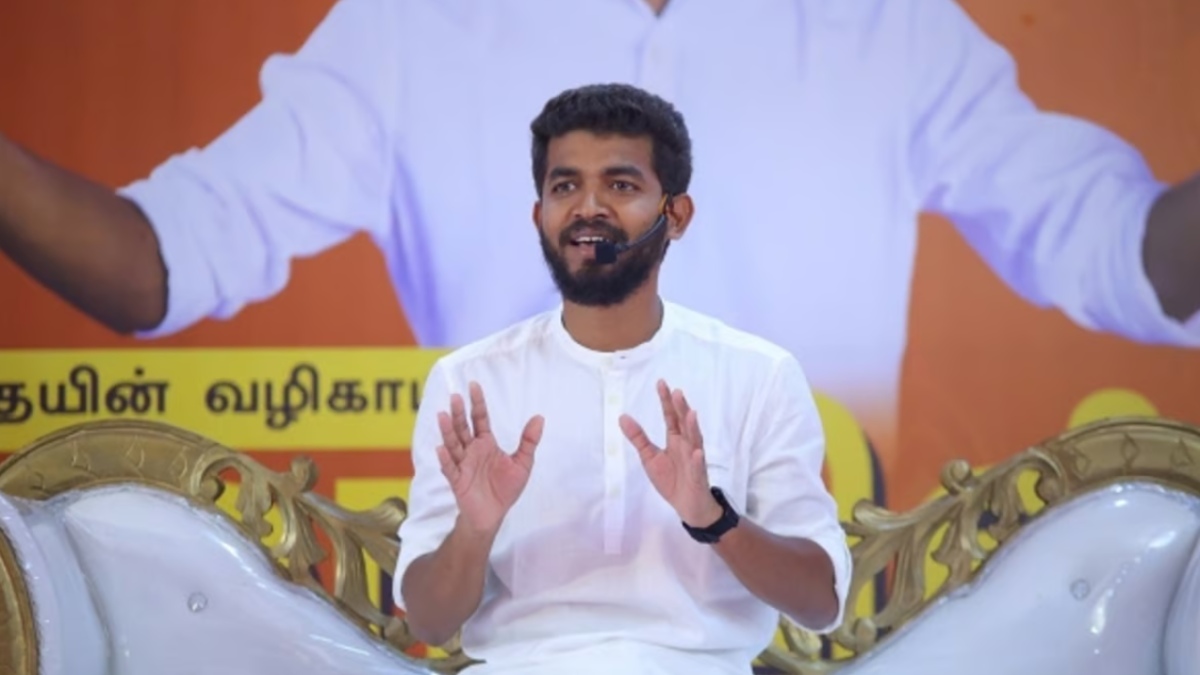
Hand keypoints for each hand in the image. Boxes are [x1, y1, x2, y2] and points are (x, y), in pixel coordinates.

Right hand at [435, 382, 544, 535]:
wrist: (494, 515)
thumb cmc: (505, 488)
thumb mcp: (523, 463)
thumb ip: (529, 441)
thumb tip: (539, 417)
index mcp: (486, 443)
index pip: (480, 418)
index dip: (477, 403)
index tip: (474, 385)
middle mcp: (472, 450)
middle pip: (463, 428)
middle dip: (459, 413)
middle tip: (456, 396)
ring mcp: (463, 465)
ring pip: (453, 445)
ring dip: (447, 431)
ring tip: (443, 415)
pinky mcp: (458, 481)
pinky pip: (450, 469)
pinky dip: (445, 459)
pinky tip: (441, 449)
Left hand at [619, 380, 721, 527]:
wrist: (688, 506)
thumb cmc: (671, 479)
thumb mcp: (649, 457)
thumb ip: (638, 438)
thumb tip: (622, 417)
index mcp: (675, 440)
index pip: (671, 417)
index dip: (666, 401)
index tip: (661, 383)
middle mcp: (687, 445)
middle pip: (684, 424)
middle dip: (681, 409)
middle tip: (677, 392)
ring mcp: (695, 460)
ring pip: (695, 441)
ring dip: (693, 428)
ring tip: (690, 414)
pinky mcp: (698, 477)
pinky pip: (698, 468)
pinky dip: (698, 460)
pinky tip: (697, 452)